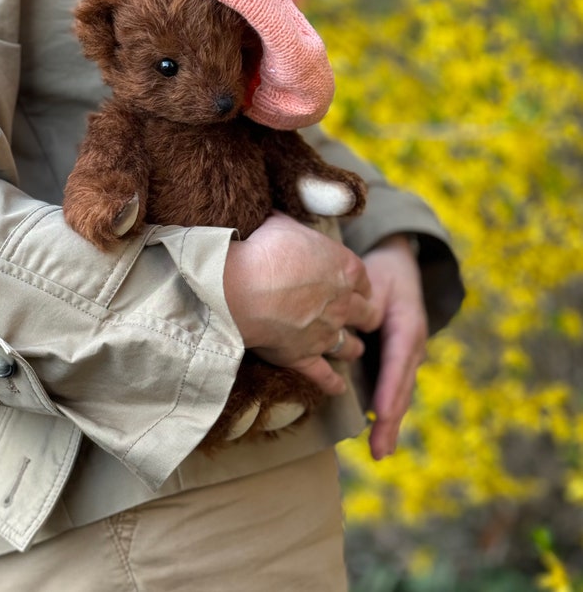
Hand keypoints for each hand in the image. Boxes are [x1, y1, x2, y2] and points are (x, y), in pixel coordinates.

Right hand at [223, 212, 378, 395]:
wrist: (239, 287)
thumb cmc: (261, 250)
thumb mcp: (283, 224)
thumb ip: (295, 228)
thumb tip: (286, 218)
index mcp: (344, 268)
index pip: (364, 279)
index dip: (358, 284)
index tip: (353, 287)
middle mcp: (343, 303)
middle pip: (367, 313)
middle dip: (365, 315)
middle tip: (360, 317)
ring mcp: (325, 333)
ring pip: (350, 346)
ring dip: (353, 347)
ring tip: (352, 349)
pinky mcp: (304, 357)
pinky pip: (324, 376)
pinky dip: (333, 383)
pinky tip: (338, 387)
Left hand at [362, 234, 427, 459]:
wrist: (398, 262)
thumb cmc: (380, 271)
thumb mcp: (372, 280)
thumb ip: (360, 303)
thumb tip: (342, 326)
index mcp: (407, 325)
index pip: (397, 361)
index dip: (389, 389)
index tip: (382, 414)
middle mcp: (412, 344)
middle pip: (401, 386)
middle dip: (390, 419)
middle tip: (379, 450)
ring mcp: (409, 354)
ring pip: (400, 391)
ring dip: (390, 421)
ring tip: (380, 451)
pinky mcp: (400, 358)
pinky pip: (394, 386)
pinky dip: (387, 408)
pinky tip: (377, 429)